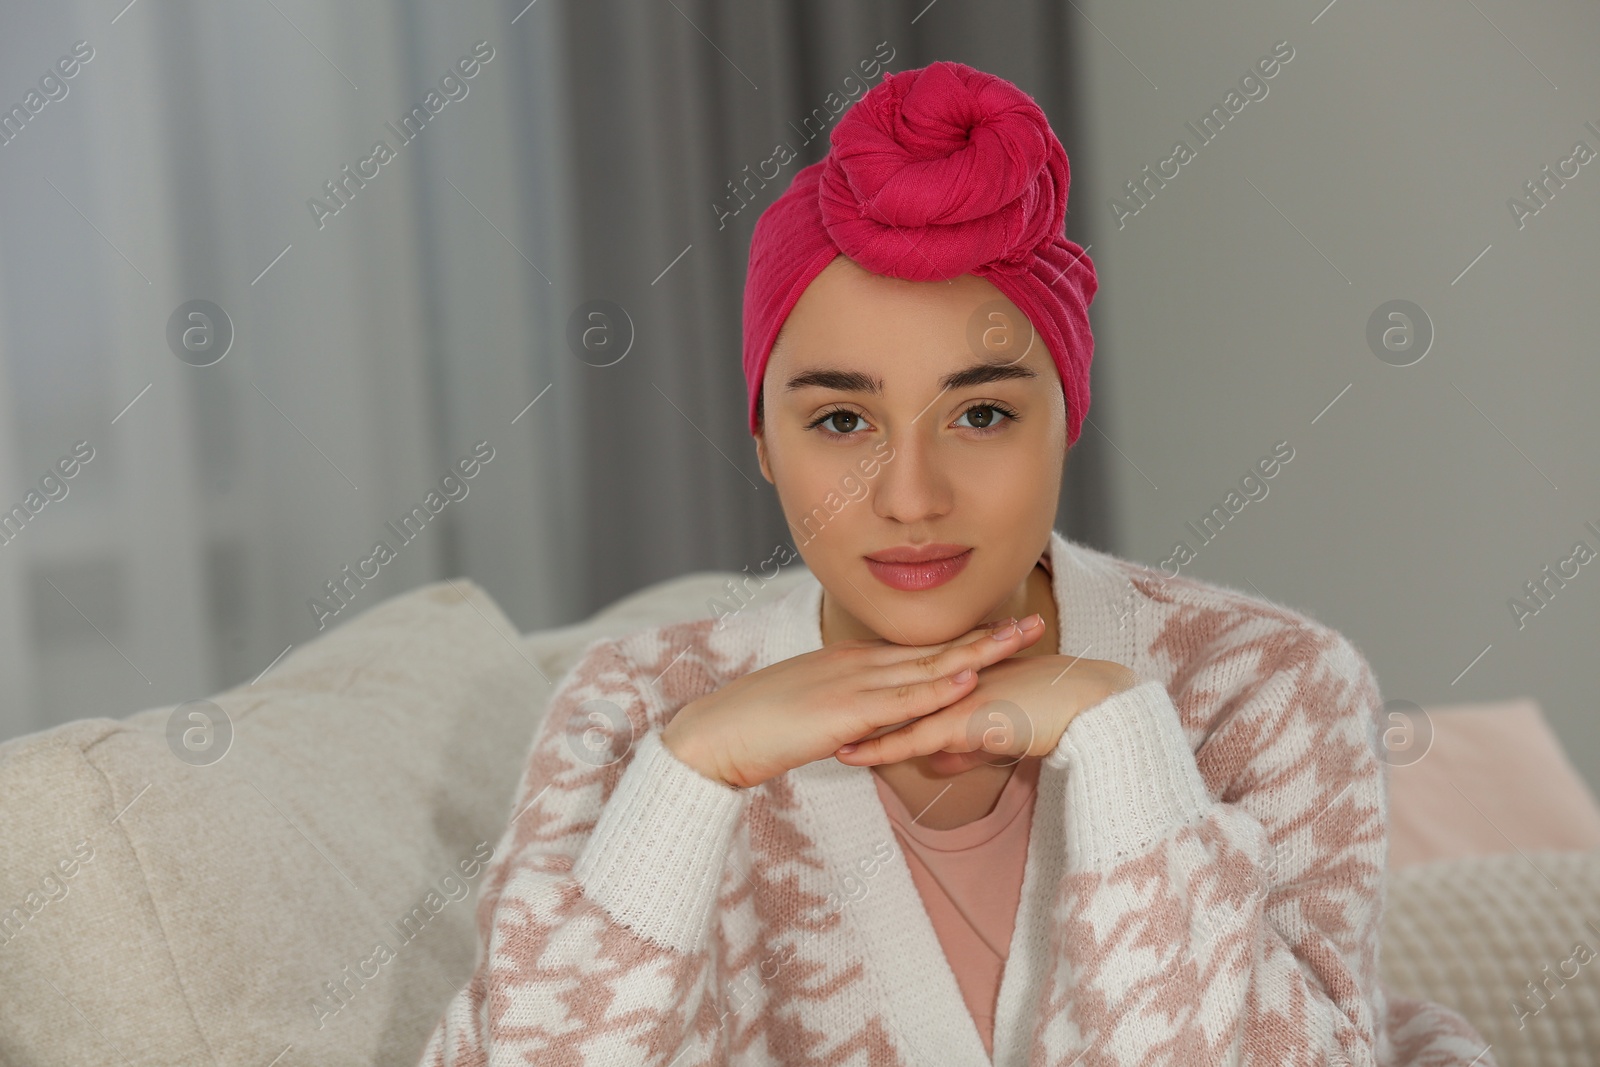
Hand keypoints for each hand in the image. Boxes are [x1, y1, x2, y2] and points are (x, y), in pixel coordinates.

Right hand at [660, 615, 1046, 788]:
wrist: (716, 735)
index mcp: (851, 664)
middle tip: (1033, 625)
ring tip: (1019, 642)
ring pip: (927, 668)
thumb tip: (868, 731)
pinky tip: (967, 682)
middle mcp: (858, 665)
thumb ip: (845, 715)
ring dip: (977, 655)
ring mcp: (852, 685)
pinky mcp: (843, 713)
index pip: (919, 651)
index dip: (965, 641)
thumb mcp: (810, 714)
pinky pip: (899, 702)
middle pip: (934, 650)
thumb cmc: (755, 729)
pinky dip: (936, 690)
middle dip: (987, 639)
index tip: (1002, 631)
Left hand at [830, 627, 1138, 773]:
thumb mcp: (997, 735)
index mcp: (952, 679)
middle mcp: (946, 683)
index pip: (893, 687)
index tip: (820, 707)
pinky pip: (913, 737)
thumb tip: (934, 762)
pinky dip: (878, 748)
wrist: (1090, 707)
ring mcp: (953, 699)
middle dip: (836, 707)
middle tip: (794, 718)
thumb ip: (962, 746)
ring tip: (803, 737)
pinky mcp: (965, 721)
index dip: (855, 697)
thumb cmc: (1053, 716)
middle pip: (879, 694)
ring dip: (845, 727)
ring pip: (887, 715)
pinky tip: (848, 756)